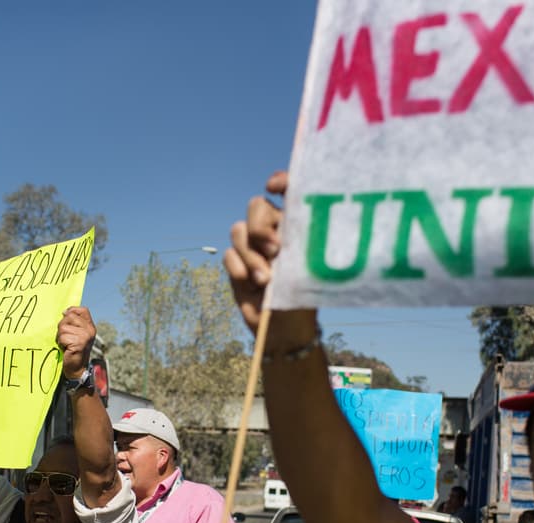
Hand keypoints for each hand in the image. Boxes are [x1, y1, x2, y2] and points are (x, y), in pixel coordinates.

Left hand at [58, 306, 95, 379]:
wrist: (77, 368)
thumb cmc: (73, 350)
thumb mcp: (77, 334)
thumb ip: (73, 323)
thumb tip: (64, 312)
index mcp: (90, 326)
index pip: (83, 310)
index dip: (72, 311)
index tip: (66, 318)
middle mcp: (89, 330)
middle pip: (69, 316)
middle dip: (62, 326)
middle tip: (66, 337)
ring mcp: (85, 336)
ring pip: (63, 327)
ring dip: (61, 336)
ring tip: (66, 344)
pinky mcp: (79, 343)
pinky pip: (63, 337)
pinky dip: (61, 343)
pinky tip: (66, 348)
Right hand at [224, 171, 289, 335]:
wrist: (283, 330)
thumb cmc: (302, 300)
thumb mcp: (305, 272)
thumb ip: (294, 247)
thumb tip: (283, 231)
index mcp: (295, 227)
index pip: (288, 192)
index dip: (280, 182)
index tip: (273, 188)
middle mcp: (273, 231)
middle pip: (256, 207)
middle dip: (260, 227)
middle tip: (275, 250)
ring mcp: (252, 247)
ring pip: (239, 231)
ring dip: (251, 256)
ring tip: (266, 281)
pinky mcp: (237, 264)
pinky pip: (228, 254)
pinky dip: (239, 270)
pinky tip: (253, 287)